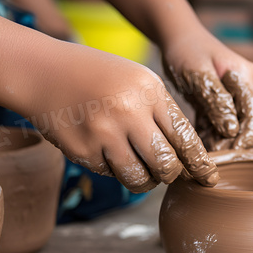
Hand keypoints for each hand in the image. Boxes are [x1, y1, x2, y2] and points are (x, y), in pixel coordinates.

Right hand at [24, 42, 218, 192]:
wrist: (43, 72)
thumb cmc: (100, 78)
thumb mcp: (138, 81)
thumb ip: (163, 114)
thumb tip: (188, 159)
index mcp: (149, 91)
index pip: (185, 137)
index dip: (200, 163)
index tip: (209, 177)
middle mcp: (128, 112)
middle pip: (166, 165)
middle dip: (171, 175)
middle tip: (168, 172)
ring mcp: (103, 133)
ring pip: (140, 179)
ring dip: (147, 181)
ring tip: (143, 169)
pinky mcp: (83, 151)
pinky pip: (113, 175)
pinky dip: (117, 171)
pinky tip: (109, 152)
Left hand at [162, 31, 252, 150]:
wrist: (175, 36)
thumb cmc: (187, 50)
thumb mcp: (199, 75)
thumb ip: (217, 101)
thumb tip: (232, 130)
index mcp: (246, 78)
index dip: (246, 137)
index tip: (232, 153)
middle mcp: (245, 88)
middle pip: (246, 123)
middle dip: (231, 142)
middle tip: (212, 158)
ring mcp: (234, 96)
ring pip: (232, 127)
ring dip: (219, 142)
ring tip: (203, 155)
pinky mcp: (220, 103)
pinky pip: (218, 125)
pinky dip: (210, 135)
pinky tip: (198, 146)